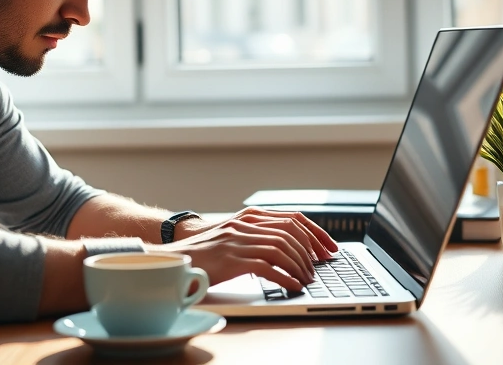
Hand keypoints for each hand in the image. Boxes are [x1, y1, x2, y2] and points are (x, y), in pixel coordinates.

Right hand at [154, 208, 338, 292]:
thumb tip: (288, 249)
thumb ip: (257, 237)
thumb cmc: (205, 251)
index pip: (292, 219)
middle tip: (321, 266)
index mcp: (249, 217)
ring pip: (281, 249)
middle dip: (312, 251)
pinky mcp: (231, 259)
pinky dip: (285, 277)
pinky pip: (267, 267)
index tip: (328, 248)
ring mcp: (238, 241)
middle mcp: (245, 225)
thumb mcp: (234, 237)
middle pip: (291, 232)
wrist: (174, 256)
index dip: (315, 233)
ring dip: (300, 266)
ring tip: (307, 279)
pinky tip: (292, 285)